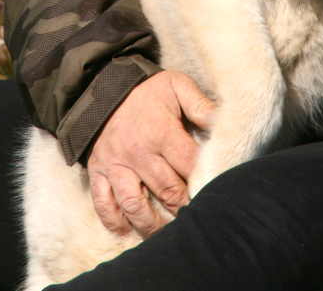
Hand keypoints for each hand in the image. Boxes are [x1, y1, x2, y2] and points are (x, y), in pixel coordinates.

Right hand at [86, 70, 215, 236]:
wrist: (103, 86)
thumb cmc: (146, 90)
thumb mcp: (176, 86)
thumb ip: (201, 105)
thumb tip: (225, 123)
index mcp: (161, 133)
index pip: (188, 165)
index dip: (205, 179)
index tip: (217, 192)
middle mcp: (137, 153)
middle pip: (167, 191)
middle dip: (185, 207)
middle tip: (199, 218)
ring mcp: (116, 165)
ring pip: (134, 205)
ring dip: (152, 224)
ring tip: (168, 235)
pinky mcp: (97, 172)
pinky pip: (103, 203)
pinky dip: (114, 221)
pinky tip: (128, 231)